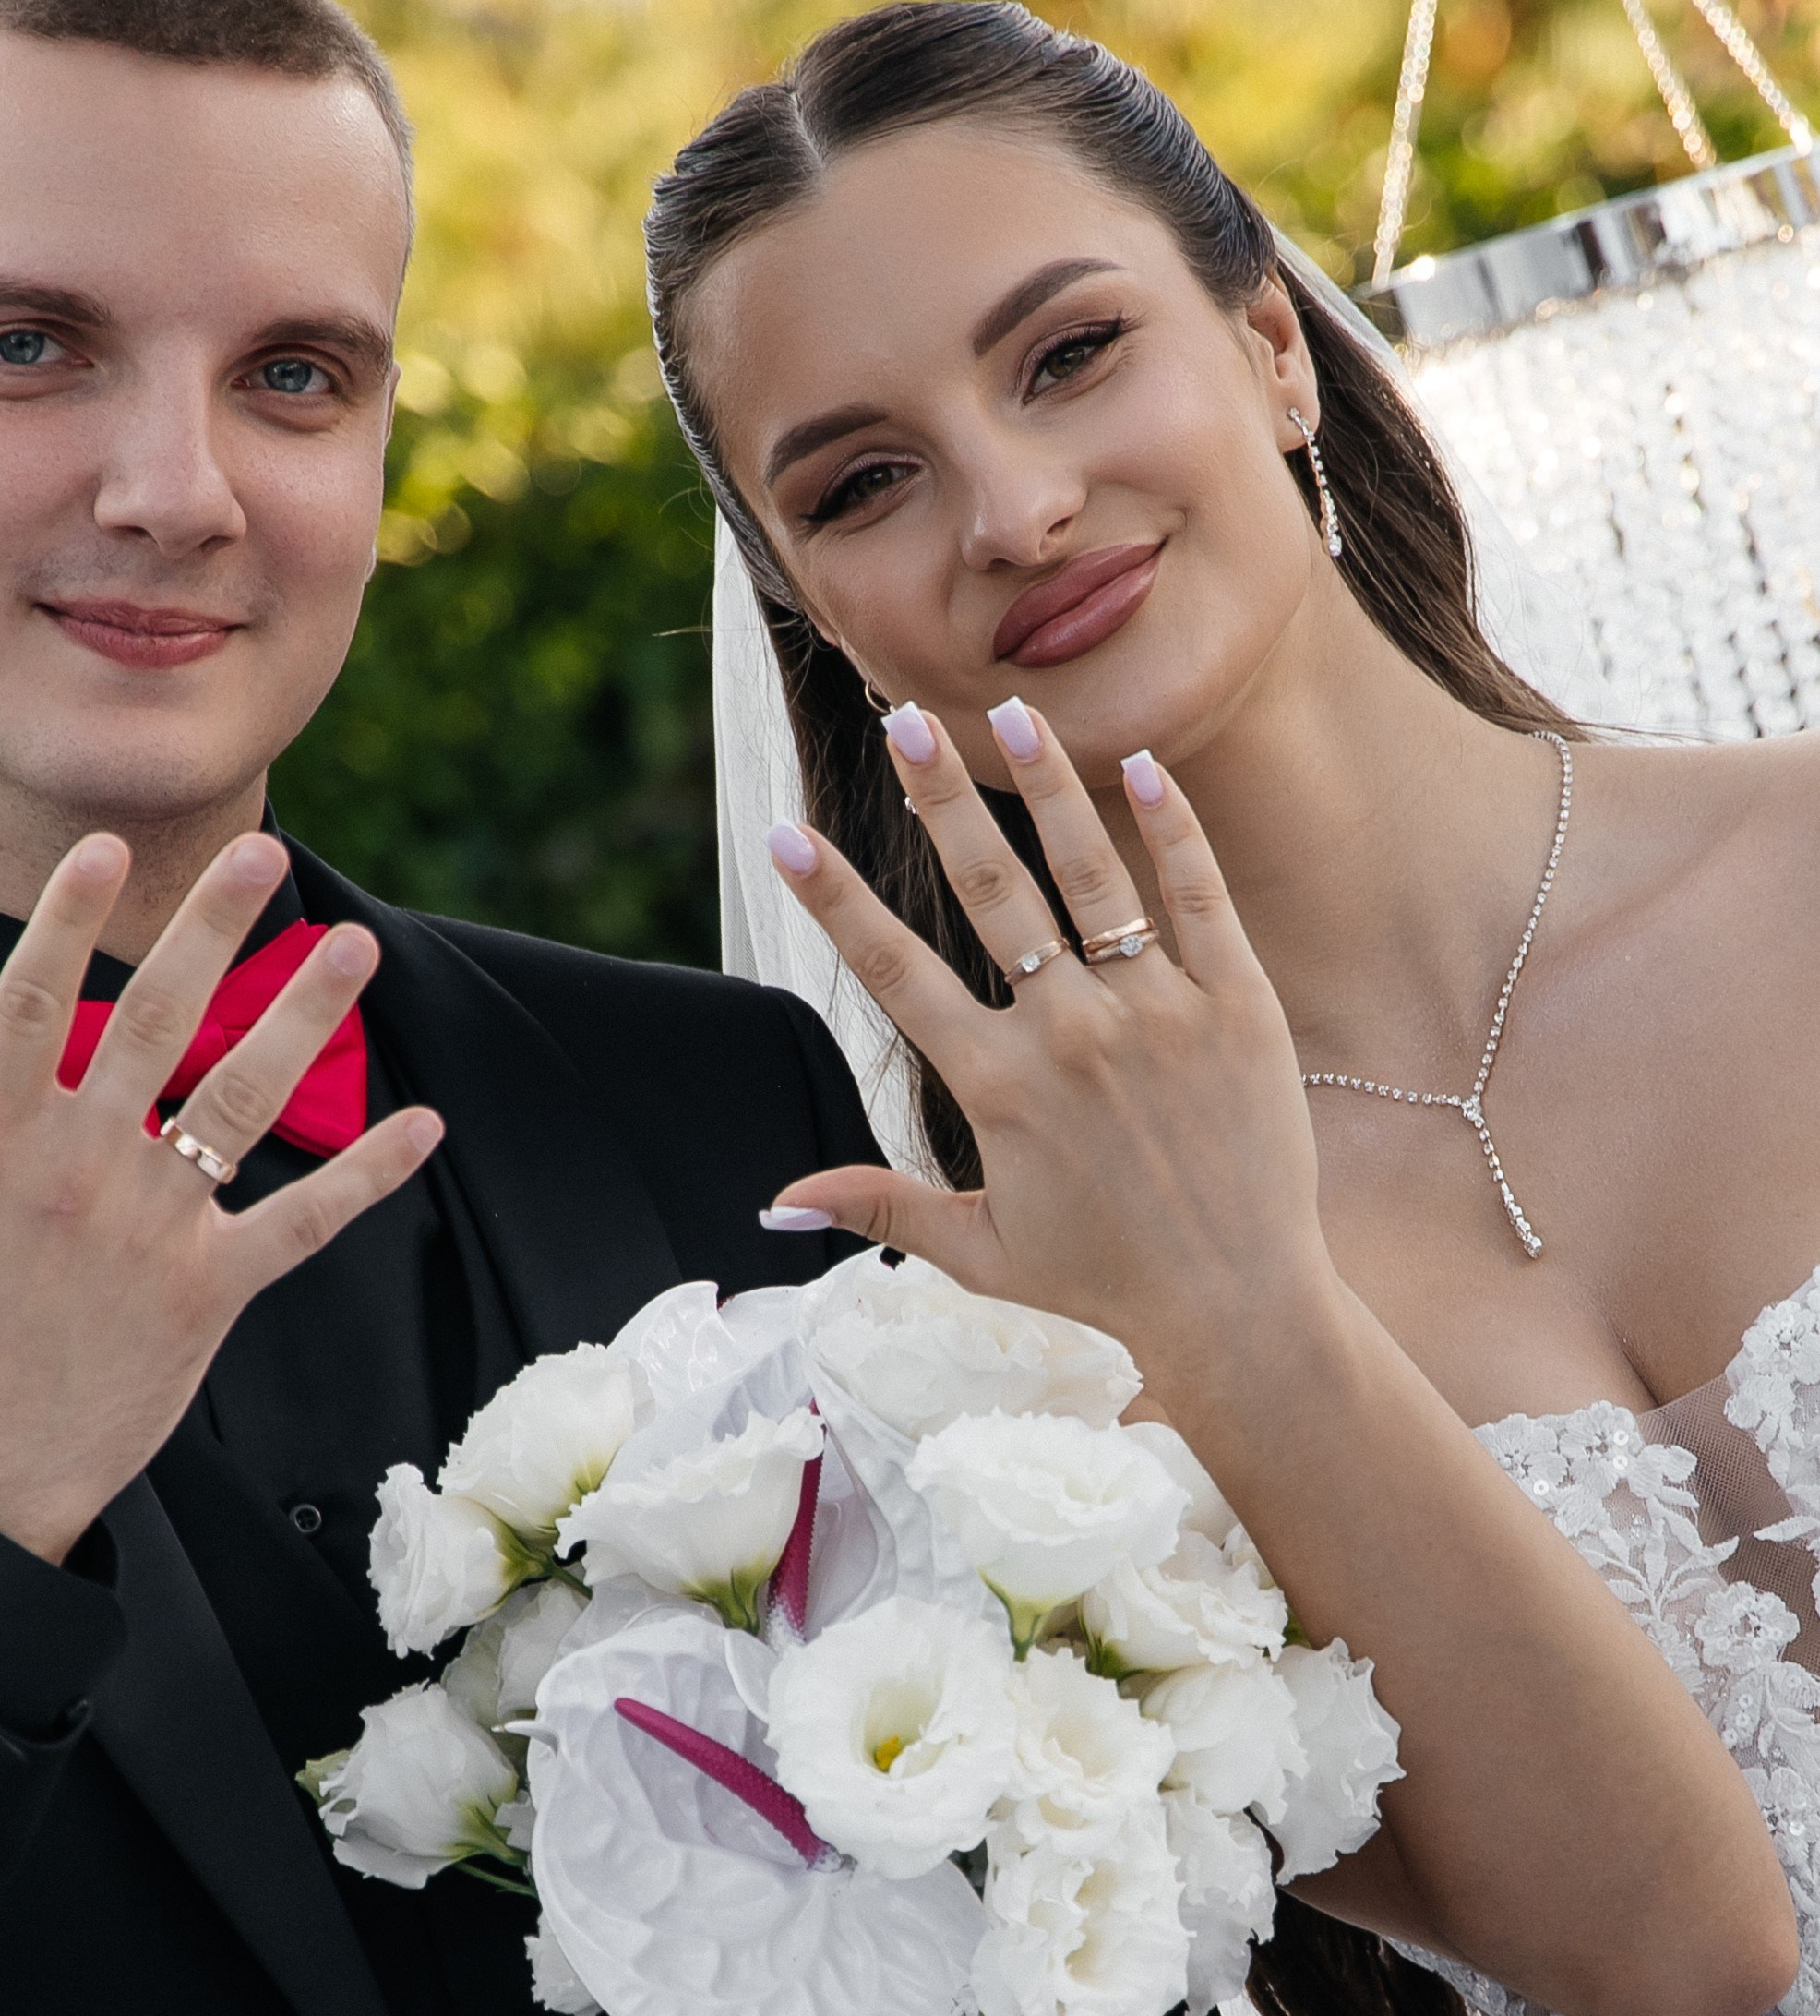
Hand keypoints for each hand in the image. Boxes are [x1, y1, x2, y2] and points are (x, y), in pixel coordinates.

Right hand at [0, 830, 441, 1561]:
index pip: (32, 1002)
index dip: (66, 918)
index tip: (103, 847)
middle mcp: (81, 1172)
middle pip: (156, 1022)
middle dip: (211, 931)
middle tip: (260, 853)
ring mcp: (154, 1231)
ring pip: (243, 1100)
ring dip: (305, 1018)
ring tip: (355, 944)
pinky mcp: (212, 1294)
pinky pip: (304, 1222)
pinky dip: (370, 1174)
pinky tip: (426, 1122)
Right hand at [766, 706, 1332, 1399]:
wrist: (1238, 1302)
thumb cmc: (1103, 1279)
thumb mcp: (977, 1248)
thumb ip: (877, 1203)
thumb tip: (776, 1198)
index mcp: (997, 1086)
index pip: (894, 971)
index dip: (833, 901)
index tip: (784, 835)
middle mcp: (1071, 1034)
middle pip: (990, 891)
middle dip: (939, 797)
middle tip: (903, 721)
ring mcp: (1158, 1011)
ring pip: (1090, 874)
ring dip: (1046, 786)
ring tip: (1012, 713)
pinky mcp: (1238, 1003)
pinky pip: (1198, 895)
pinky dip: (1168, 826)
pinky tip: (1137, 764)